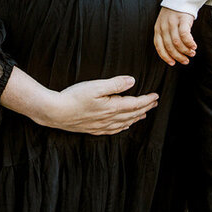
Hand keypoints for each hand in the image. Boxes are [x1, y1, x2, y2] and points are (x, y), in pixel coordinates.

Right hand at [34, 75, 157, 135]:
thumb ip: (115, 84)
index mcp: (112, 107)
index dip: (147, 100)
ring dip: (136, 118)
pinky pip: (113, 130)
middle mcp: (109, 119)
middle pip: (132, 114)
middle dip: (145, 108)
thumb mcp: (96, 86)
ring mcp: (101, 126)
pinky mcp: (93, 129)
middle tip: (155, 103)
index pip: (135, 104)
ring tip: (144, 114)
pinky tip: (124, 126)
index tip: (156, 96)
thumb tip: (132, 81)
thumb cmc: (74, 97)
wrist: (55, 112)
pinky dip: (122, 127)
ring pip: (124, 123)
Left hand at [153, 7, 196, 65]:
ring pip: (177, 42)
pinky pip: (185, 35)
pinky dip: (189, 43)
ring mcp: (172, 22)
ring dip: (185, 51)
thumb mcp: (165, 24)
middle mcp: (163, 26)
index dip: (165, 57)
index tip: (172, 63)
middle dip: (178, 56)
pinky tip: (194, 46)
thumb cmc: (174, 14)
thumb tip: (173, 53)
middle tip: (186, 61)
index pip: (159, 46)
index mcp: (158, 29)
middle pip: (169, 47)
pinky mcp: (182, 19)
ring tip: (192, 53)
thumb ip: (166, 36)